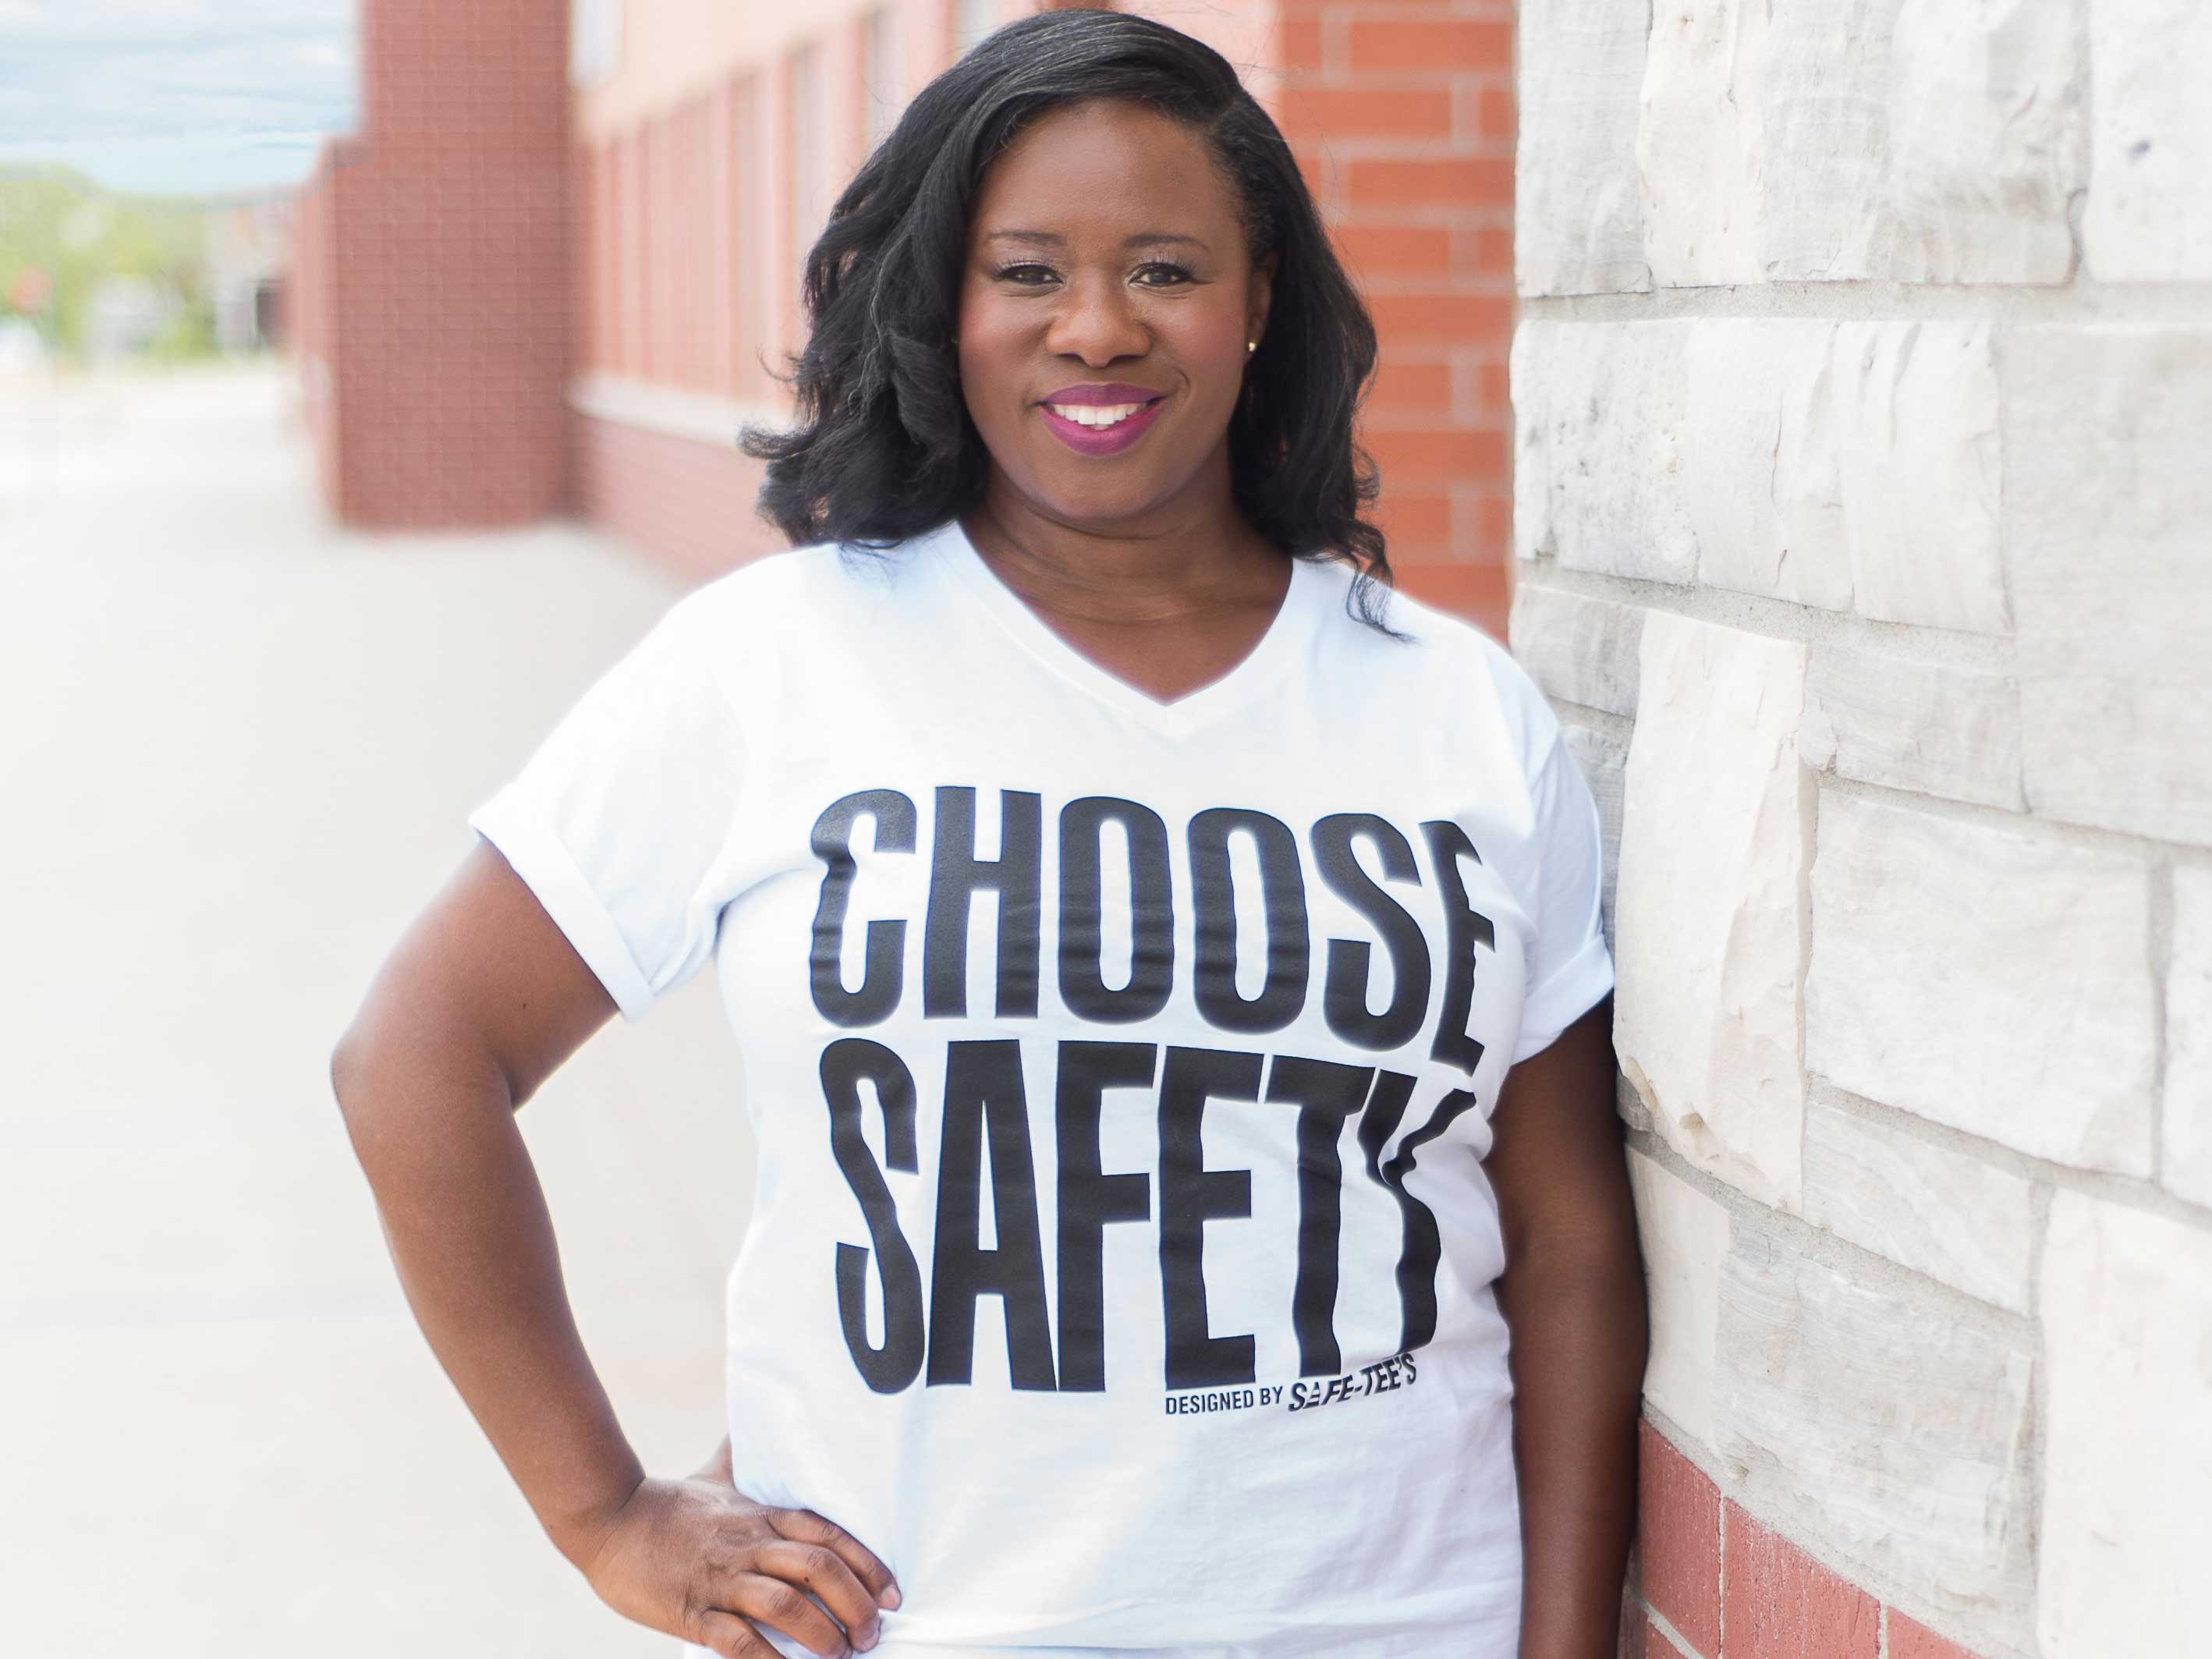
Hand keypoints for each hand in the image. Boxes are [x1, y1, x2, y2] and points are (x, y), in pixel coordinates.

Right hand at [576, 1441, 900, 1657]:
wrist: (608, 1518)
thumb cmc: (668, 1503)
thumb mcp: (717, 1474)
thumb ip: (746, 1454)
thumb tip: (760, 1421)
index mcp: (761, 1515)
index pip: (828, 1535)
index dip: (868, 1564)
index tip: (893, 1593)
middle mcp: (749, 1544)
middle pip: (818, 1568)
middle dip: (855, 1603)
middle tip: (873, 1634)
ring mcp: (720, 1578)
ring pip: (785, 1604)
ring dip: (821, 1633)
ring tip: (842, 1655)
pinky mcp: (690, 1611)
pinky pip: (735, 1639)